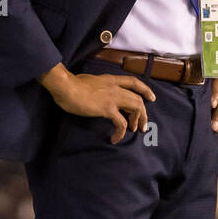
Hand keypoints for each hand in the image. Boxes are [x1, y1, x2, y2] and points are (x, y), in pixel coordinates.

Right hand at [42, 66, 156, 143]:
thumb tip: (96, 93)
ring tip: (134, 130)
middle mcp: (116, 88)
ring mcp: (113, 98)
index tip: (151, 98)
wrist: (66, 86)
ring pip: (136, 108)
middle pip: (138, 99)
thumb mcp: (89, 81)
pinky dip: (121, 132)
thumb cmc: (72, 84)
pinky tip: (115, 138)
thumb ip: (97, 86)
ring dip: (137, 121)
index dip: (145, 90)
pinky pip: (121, 123)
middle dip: (143, 113)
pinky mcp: (107, 109)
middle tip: (142, 125)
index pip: (134, 82)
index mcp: (111, 80)